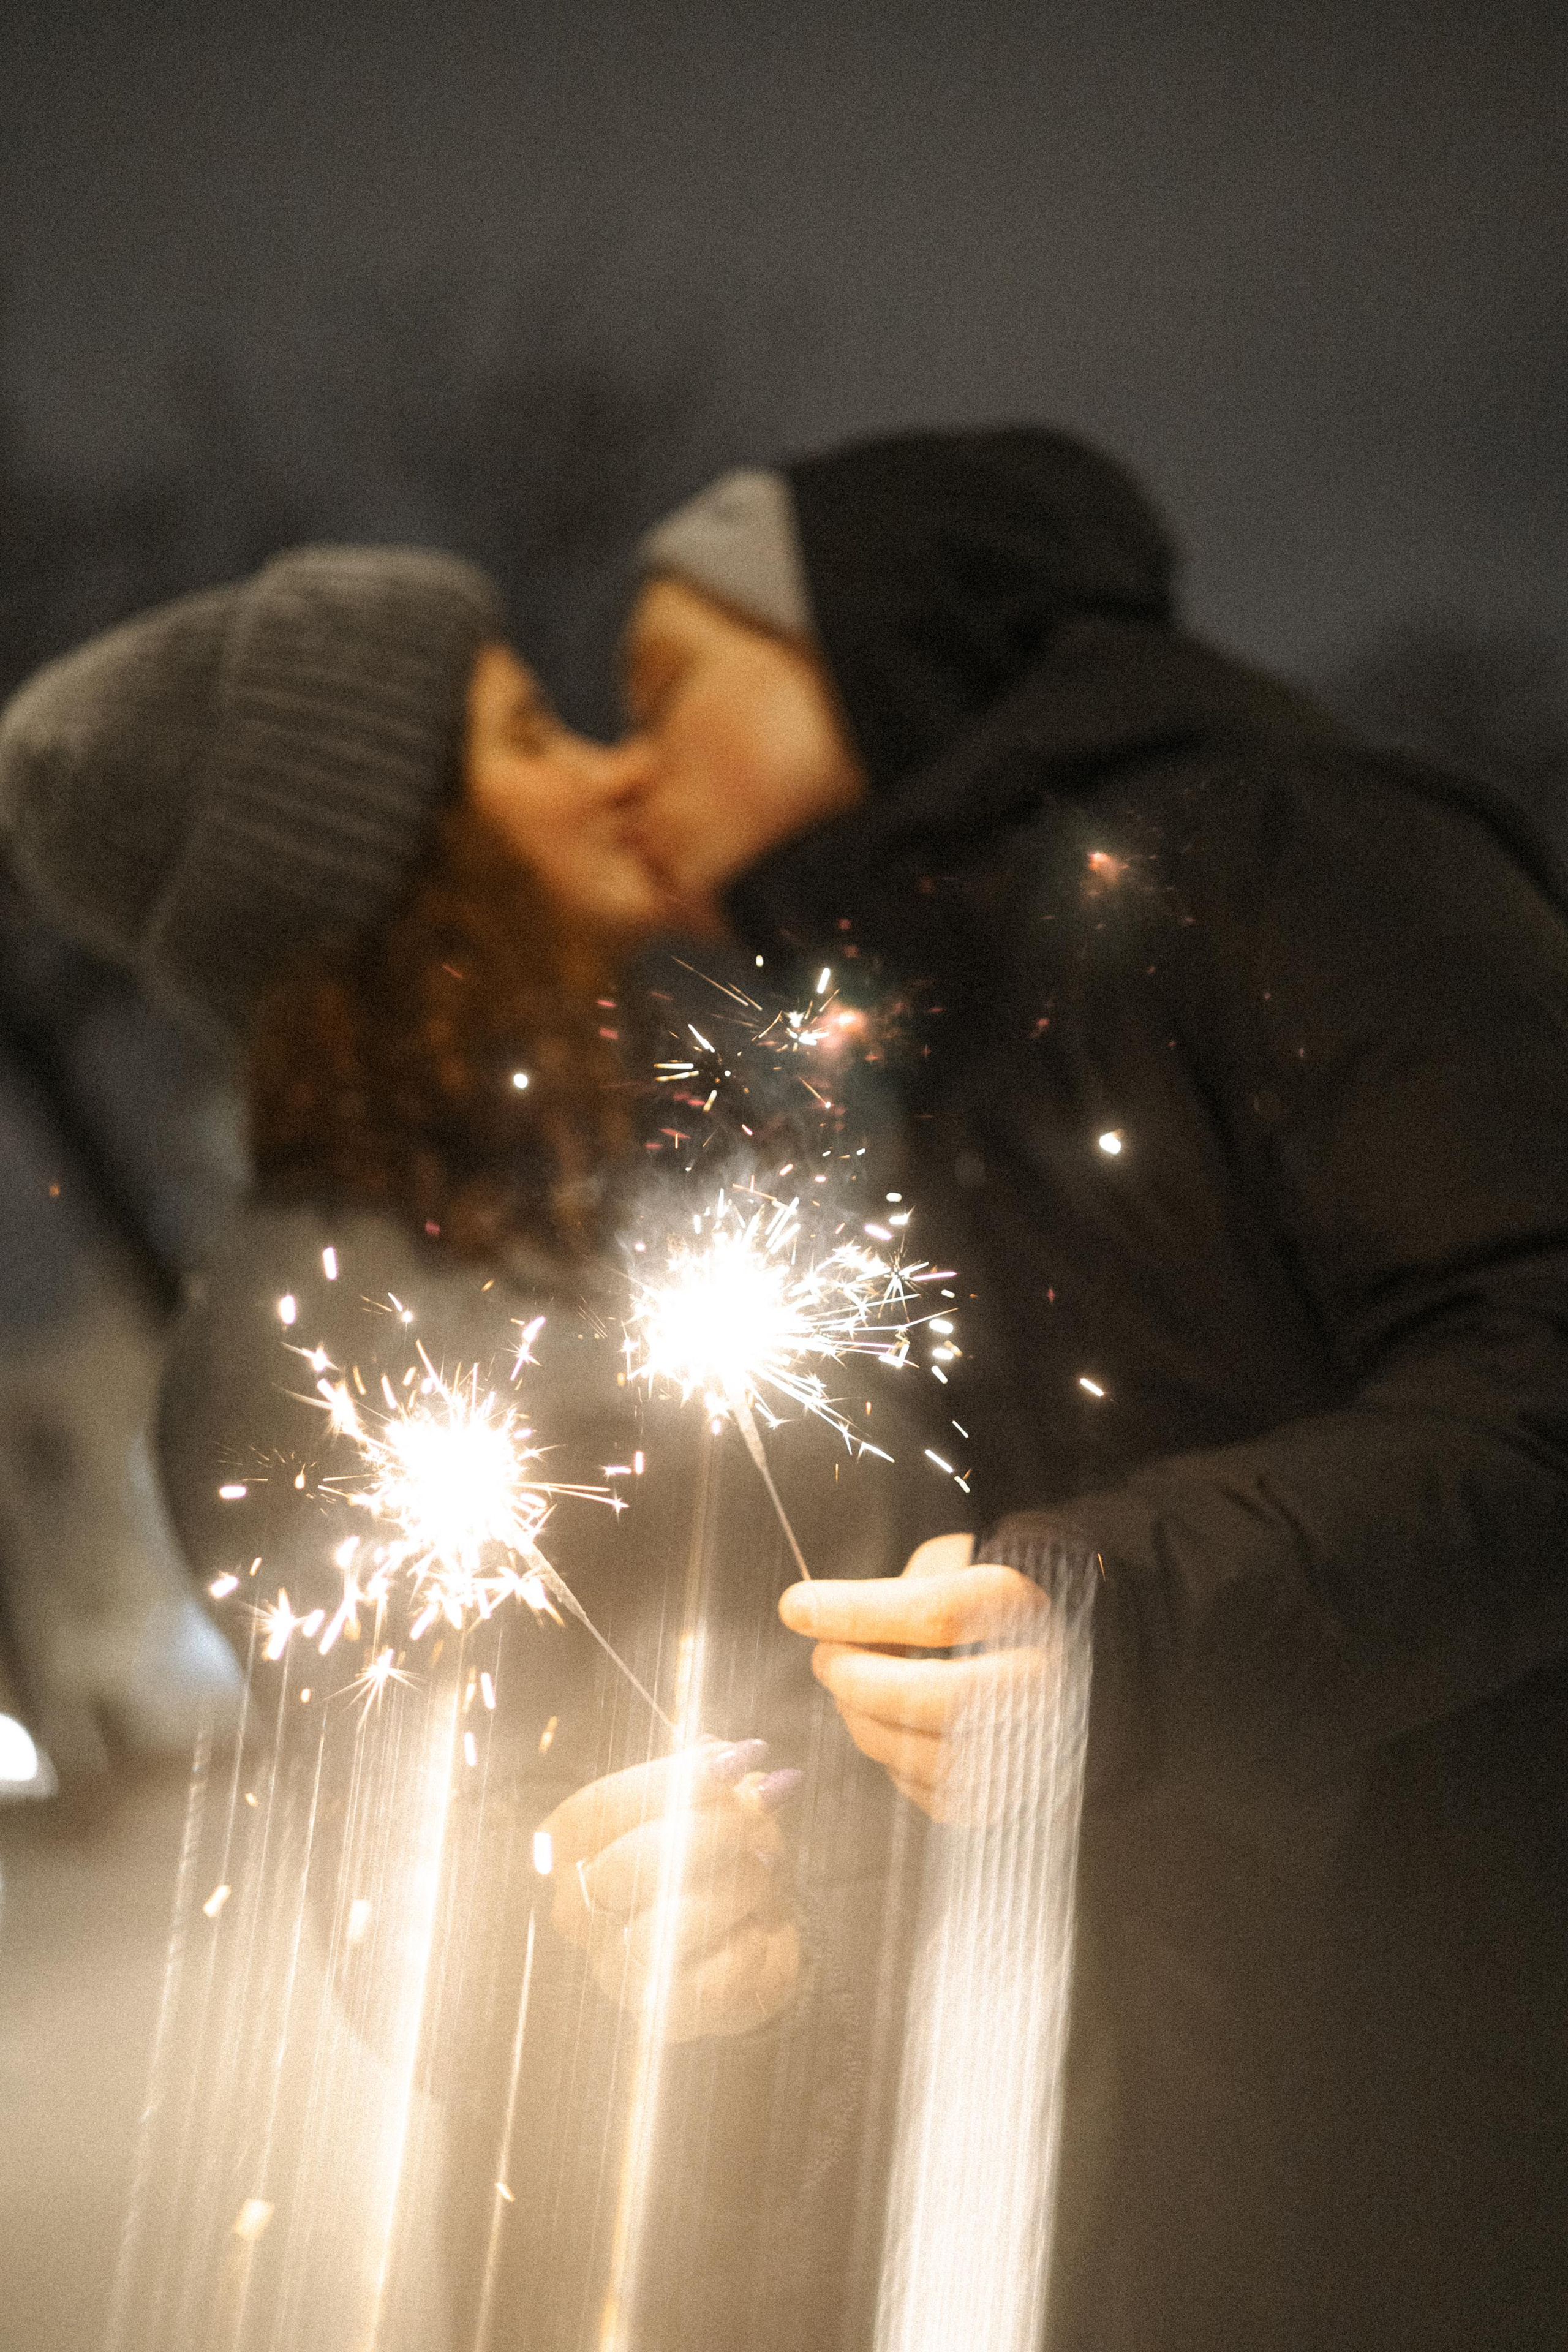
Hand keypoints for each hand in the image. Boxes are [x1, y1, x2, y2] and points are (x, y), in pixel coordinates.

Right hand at [538, 1741, 803, 2041]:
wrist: (748, 1934)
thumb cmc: (718, 1855)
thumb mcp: (718, 1802)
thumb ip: (721, 1778)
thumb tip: (741, 1758)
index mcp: (573, 1846)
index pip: (599, 1808)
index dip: (669, 1781)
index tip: (735, 1759)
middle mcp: (580, 1909)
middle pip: (626, 1865)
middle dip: (710, 1831)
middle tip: (762, 1811)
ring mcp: (615, 1967)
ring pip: (670, 1923)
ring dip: (736, 1885)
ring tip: (764, 1869)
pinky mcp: (665, 2013)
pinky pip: (715, 1973)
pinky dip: (752, 1940)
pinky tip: (758, 1925)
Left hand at [779, 1534, 1056, 1824]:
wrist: (1061, 1654)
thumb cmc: (986, 1603)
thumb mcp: (947, 1567)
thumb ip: (886, 1591)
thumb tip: (805, 1613)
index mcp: (1028, 1608)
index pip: (940, 1613)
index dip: (858, 1612)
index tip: (797, 1608)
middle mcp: (1046, 1681)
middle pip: (940, 1696)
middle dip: (859, 1680)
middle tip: (825, 1658)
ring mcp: (1035, 1745)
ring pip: (930, 1754)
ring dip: (865, 1722)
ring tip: (852, 1687)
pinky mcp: (1011, 1794)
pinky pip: (930, 1792)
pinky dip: (891, 1757)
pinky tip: (887, 1723)